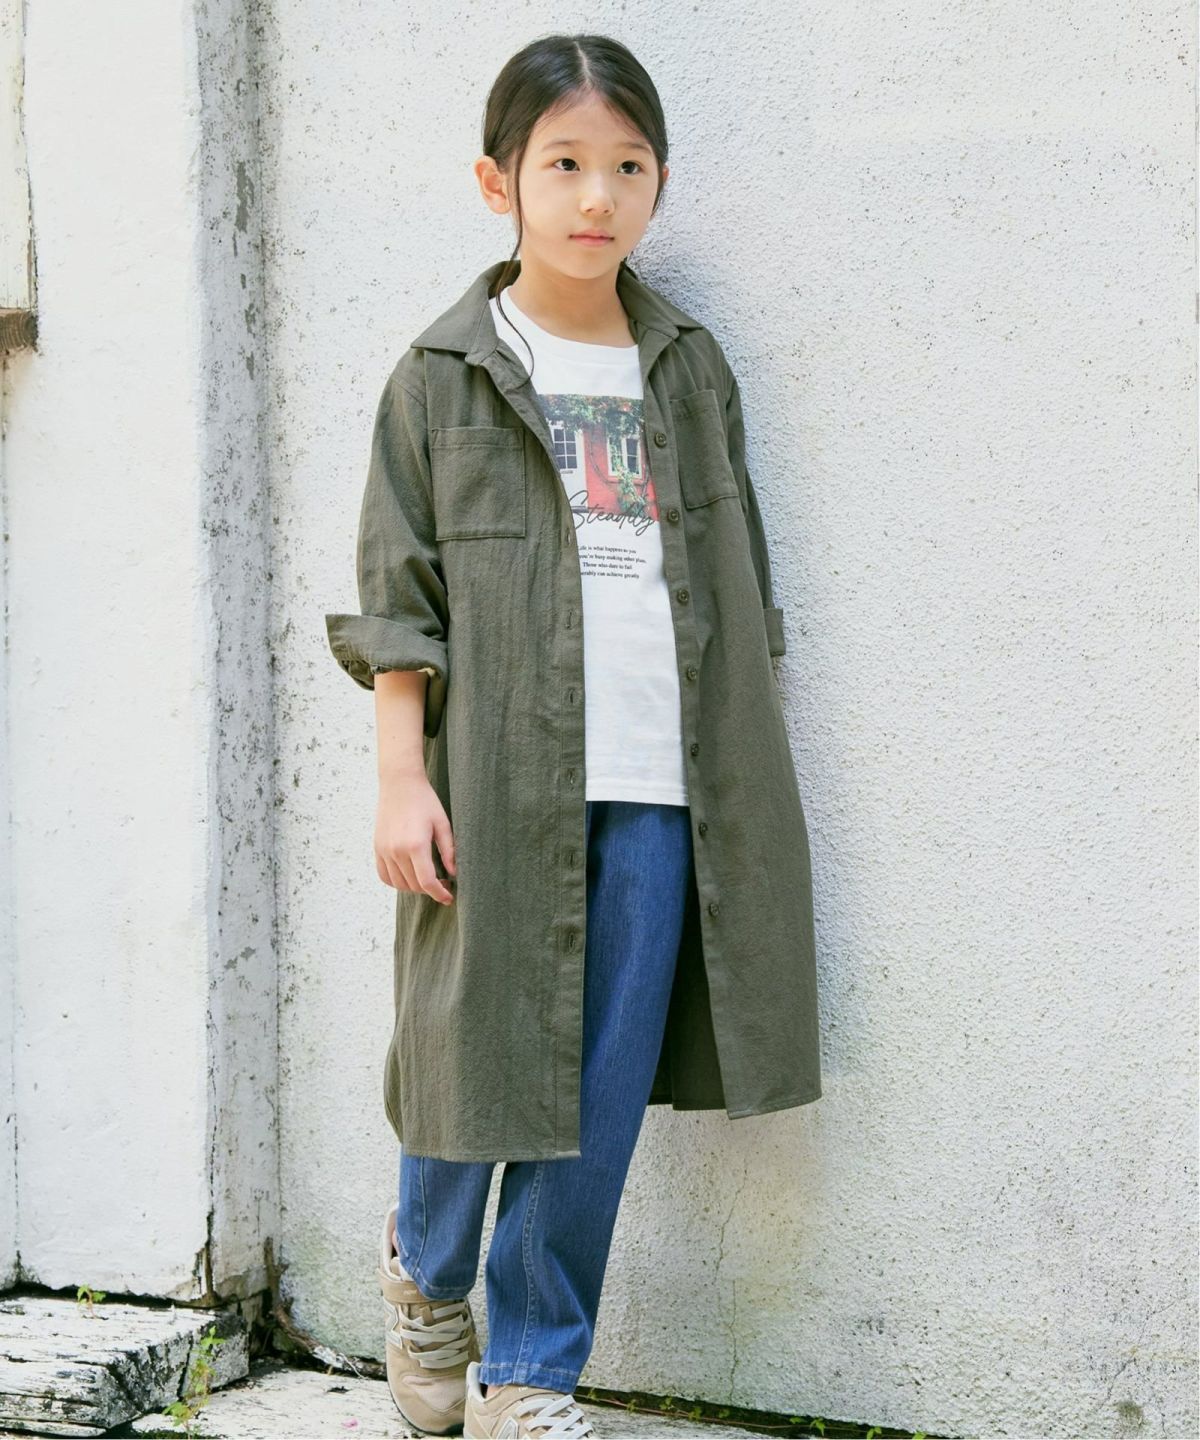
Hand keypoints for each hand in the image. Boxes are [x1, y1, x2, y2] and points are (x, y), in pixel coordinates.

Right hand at [373, 773, 456, 904]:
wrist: (400, 784)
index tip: (449, 898)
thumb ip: (449, 851)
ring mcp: (384, 851)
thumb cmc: (425, 801)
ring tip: (427, 878)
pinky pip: (384, 876)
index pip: (426, 882)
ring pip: (399, 884)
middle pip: (413, 885)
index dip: (439, 894)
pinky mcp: (377, 848)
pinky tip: (409, 876)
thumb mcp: (443, 824)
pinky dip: (397, 882)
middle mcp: (397, 851)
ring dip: (414, 887)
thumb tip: (454, 873)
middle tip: (443, 883)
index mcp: (416, 845)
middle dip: (430, 890)